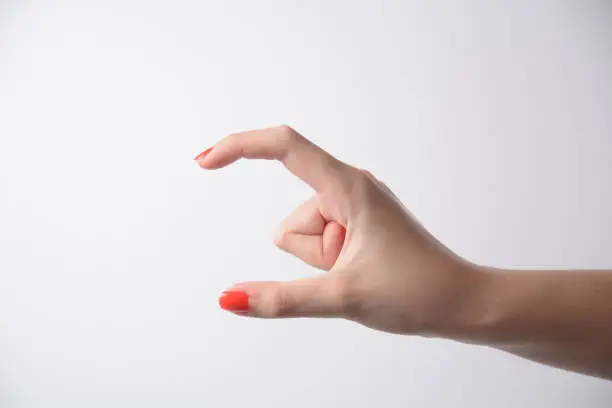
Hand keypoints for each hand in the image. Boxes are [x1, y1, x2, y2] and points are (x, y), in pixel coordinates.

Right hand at [195, 125, 486, 336]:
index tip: (204, 162)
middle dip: (309, 254)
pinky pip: (319, 240)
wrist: (462, 302)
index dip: (240, 146)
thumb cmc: (417, 291)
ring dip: (320, 261)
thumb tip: (228, 297)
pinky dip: (328, 261)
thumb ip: (281, 299)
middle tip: (352, 269)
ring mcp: (353, 205)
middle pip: (291, 220)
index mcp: (349, 187)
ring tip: (361, 272)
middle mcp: (349, 187)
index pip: (285, 147)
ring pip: (302, 235)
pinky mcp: (356, 221)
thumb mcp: (342, 296)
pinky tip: (362, 271)